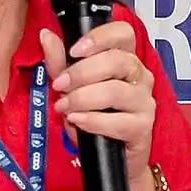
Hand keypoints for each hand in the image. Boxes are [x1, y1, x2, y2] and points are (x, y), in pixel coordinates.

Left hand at [41, 12, 160, 152]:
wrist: (108, 157)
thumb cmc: (93, 116)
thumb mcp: (71, 87)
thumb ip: (59, 62)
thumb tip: (46, 35)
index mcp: (125, 58)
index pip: (123, 33)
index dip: (99, 37)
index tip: (74, 51)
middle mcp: (140, 76)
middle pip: (116, 60)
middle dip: (81, 73)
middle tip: (60, 86)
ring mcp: (144, 101)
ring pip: (115, 91)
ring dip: (83, 98)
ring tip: (65, 107)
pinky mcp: (143, 127)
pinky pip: (118, 121)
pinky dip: (93, 120)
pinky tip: (77, 120)